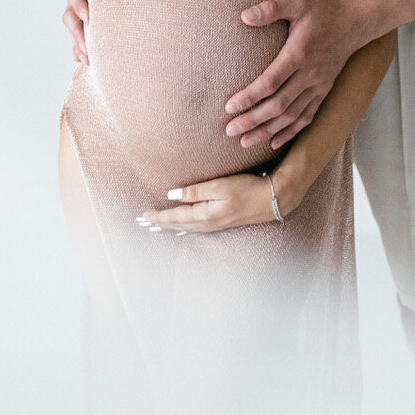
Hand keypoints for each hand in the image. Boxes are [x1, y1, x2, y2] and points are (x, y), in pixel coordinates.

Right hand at [62, 0, 91, 64]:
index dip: (79, 6)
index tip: (89, 18)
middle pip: (70, 15)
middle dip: (78, 34)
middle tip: (89, 49)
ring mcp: (77, 6)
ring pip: (72, 28)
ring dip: (78, 44)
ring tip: (87, 59)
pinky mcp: (82, 17)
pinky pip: (76, 35)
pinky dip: (78, 48)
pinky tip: (84, 60)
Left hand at [136, 172, 290, 233]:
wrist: (272, 200)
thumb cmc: (247, 188)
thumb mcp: (220, 186)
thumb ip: (195, 190)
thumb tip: (172, 194)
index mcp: (204, 215)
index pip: (175, 217)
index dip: (158, 216)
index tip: (143, 216)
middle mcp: (207, 223)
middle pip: (178, 225)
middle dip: (160, 224)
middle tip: (143, 224)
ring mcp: (215, 225)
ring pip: (186, 228)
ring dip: (170, 226)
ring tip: (157, 226)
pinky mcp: (221, 222)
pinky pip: (195, 227)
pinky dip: (183, 227)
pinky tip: (182, 227)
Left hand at [224, 0, 361, 148]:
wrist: (355, 22)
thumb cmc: (322, 10)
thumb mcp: (297, 1)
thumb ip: (271, 8)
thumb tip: (244, 16)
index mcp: (299, 53)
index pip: (271, 82)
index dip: (249, 97)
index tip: (229, 107)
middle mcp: (309, 74)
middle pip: (278, 105)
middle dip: (253, 120)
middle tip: (230, 131)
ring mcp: (318, 85)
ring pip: (291, 116)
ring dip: (268, 131)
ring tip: (245, 142)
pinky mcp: (324, 91)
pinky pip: (307, 117)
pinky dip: (291, 131)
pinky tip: (274, 141)